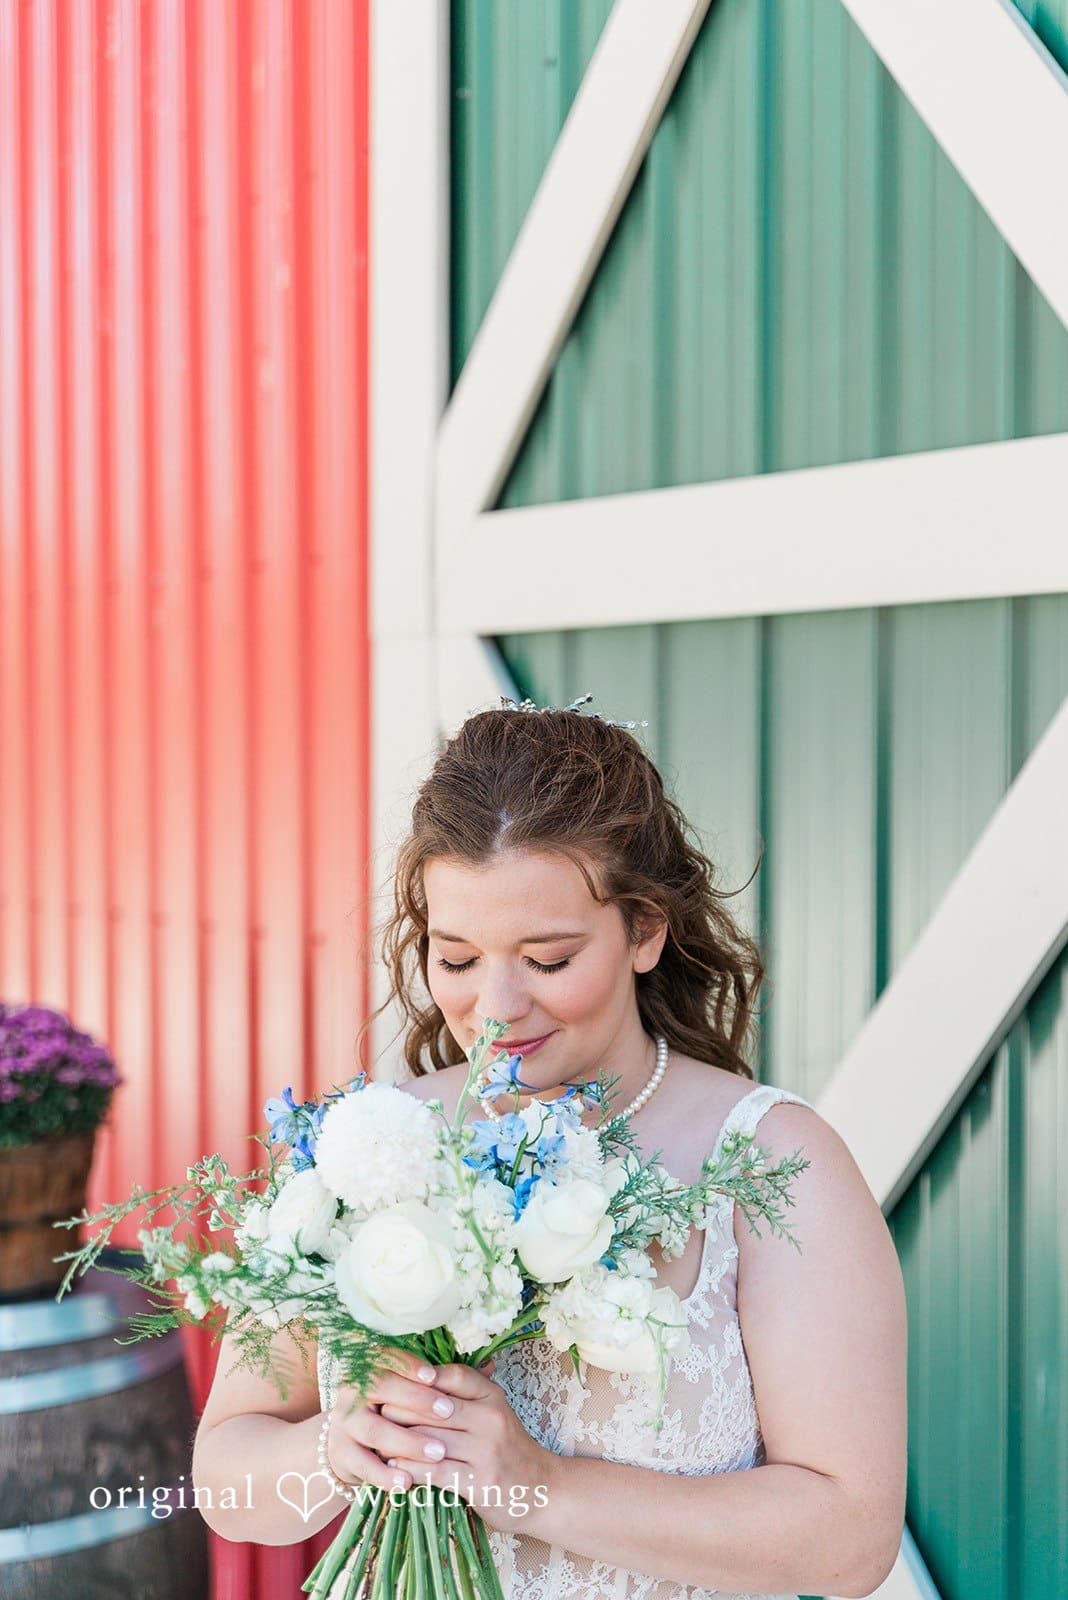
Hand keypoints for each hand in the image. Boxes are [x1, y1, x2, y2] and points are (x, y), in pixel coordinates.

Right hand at [325, 1348, 463, 1495]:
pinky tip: (408, 1481)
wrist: (354, 1445)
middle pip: (380, 1387)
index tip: (435, 1376)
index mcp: (369, 1368)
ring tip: (439, 1452)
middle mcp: (352, 1391)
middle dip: (416, 1399)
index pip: (387, 1358)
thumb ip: (430, 1383)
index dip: (410, 1366)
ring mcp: (344, 1423)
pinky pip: (364, 1465)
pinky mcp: (341, 1454)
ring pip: (374, 1429)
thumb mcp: (406, 1392)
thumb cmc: (393, 1412)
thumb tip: (473, 1374)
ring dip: (408, 1442)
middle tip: (449, 1411)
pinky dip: (386, 1475)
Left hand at [378, 1359, 557, 1532]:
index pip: (454, 1375)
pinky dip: (410, 1468)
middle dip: (400, 1408)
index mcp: (492, 1397)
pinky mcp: (478, 1482)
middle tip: (374, 1410)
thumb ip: (465, 1395)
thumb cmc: (508, 1448)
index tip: (395, 1378)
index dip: (422, 1376)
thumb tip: (422, 1374)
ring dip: (398, 1440)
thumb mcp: (494, 1412)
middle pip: (434, 1407)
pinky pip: (435, 1471)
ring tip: (376, 1439)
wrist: (541, 1490)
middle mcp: (490, 1419)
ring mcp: (485, 1451)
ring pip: (430, 1438)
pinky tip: (394, 1466)